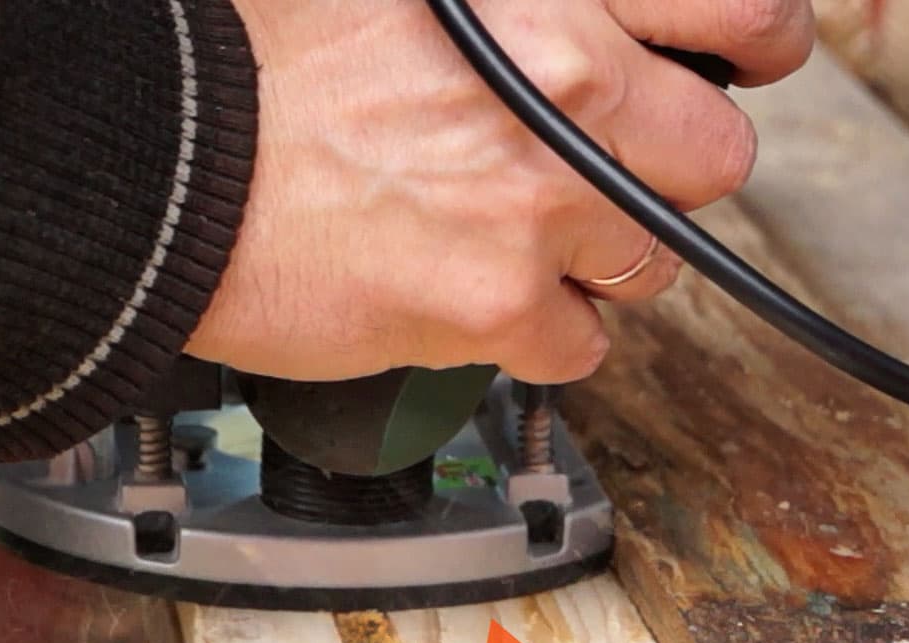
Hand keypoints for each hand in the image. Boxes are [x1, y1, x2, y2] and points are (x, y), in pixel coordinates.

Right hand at [184, 0, 813, 384]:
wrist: (155, 167)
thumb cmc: (251, 66)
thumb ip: (511, 13)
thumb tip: (577, 27)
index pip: (733, 9)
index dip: (752, 43)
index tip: (745, 62)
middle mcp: (563, 78)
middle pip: (716, 153)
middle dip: (669, 173)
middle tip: (616, 178)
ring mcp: (540, 196)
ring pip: (653, 260)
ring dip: (596, 259)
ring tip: (511, 238)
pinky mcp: (501, 301)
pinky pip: (580, 344)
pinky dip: (535, 334)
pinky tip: (471, 299)